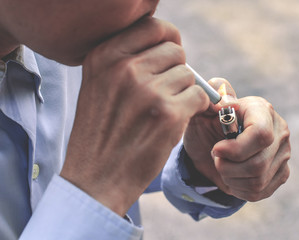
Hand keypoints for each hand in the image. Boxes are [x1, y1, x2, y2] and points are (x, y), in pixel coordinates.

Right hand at [61, 17, 208, 215]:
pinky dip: (195, 107)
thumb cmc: (101, 132)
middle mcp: (125, 68)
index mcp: (105, 56)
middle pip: (175, 50)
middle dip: (177, 70)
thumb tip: (168, 44)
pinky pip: (199, 96)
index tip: (170, 56)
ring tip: (164, 111)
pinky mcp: (168, 114)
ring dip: (183, 92)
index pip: (153, 26)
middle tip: (167, 91)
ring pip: (189, 75)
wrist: (96, 177)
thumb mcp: (99, 85)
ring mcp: (147, 91)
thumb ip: (127, 59)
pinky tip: (176, 120)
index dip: (169, 39)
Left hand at [184, 78, 289, 201]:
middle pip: (258, 163)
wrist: (209, 145)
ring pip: (258, 181)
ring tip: (222, 165)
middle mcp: (279, 130)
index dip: (236, 149)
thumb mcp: (202, 108)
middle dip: (227, 167)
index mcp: (262, 110)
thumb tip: (225, 102)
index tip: (216, 149)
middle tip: (216, 157)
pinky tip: (231, 176)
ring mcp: (283, 153)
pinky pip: (259, 191)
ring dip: (230, 178)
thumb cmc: (206, 124)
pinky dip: (238, 188)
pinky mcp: (281, 173)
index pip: (261, 135)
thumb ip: (212, 94)